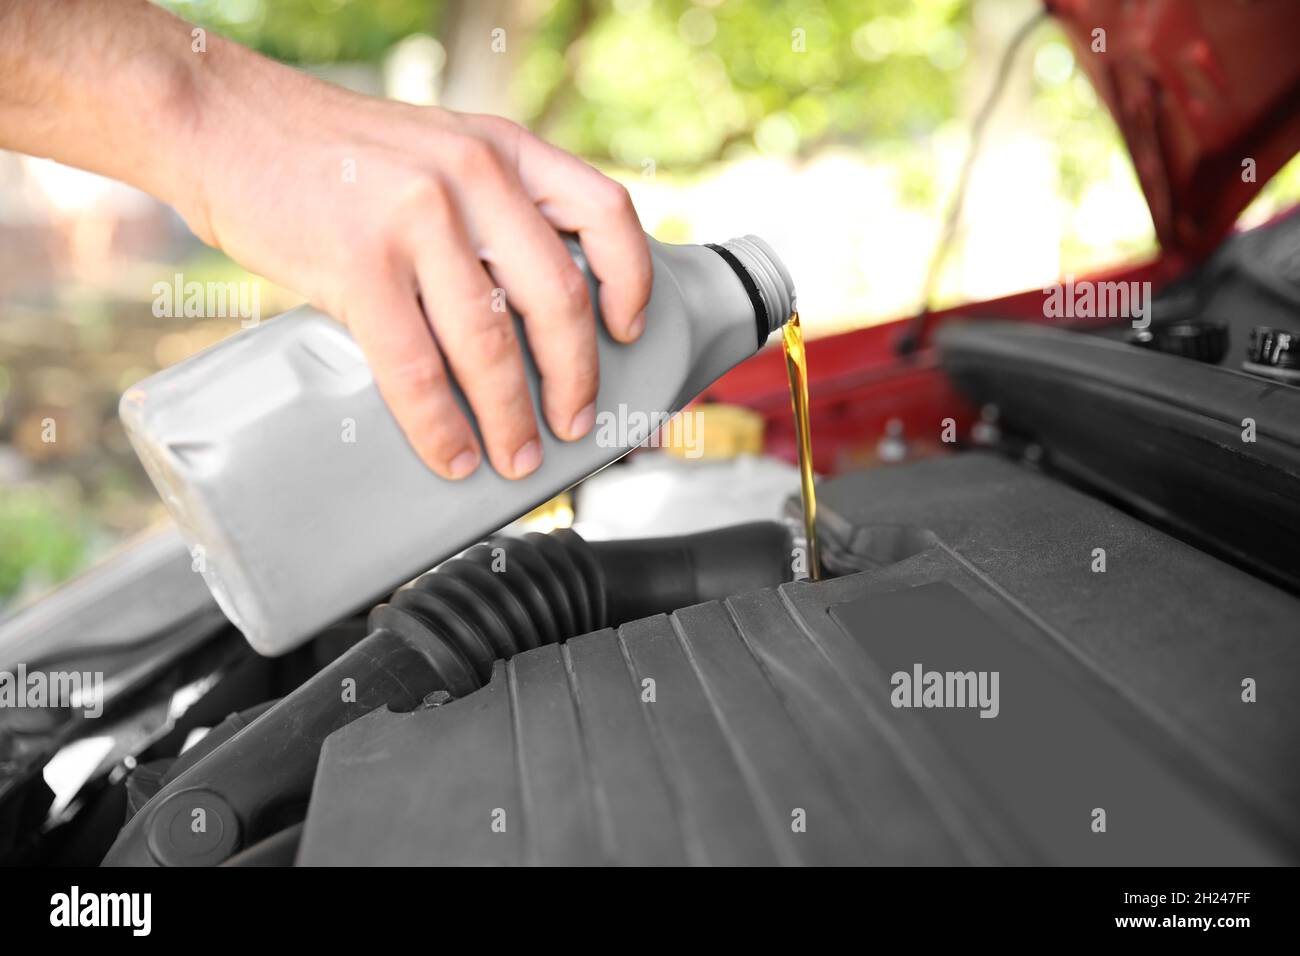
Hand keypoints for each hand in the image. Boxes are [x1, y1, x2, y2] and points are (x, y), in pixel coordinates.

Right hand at [179, 45, 652, 479]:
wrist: (223, 122)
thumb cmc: (330, 153)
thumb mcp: (435, 149)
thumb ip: (486, 206)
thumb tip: (524, 307)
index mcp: (502, 149)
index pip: (604, 213)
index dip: (630, 281)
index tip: (628, 331)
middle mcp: (473, 176)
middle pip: (557, 297)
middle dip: (575, 377)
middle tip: (574, 422)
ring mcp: (417, 218)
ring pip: (490, 345)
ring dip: (511, 418)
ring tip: (516, 456)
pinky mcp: (358, 264)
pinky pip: (417, 369)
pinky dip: (440, 426)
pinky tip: (451, 455)